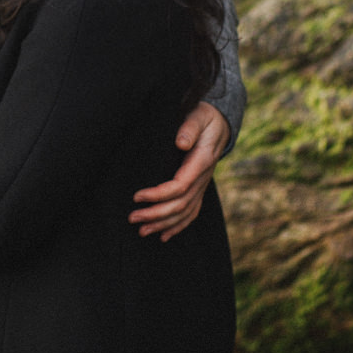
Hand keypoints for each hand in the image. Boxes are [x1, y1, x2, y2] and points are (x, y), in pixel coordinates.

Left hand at [130, 101, 229, 240]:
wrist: (220, 123)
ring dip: (163, 224)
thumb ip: (189, 128)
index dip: (158, 195)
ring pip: (185, 213)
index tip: (137, 196)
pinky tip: (163, 236)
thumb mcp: (199, 116)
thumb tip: (181, 143)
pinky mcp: (198, 189)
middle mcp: (202, 178)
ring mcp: (202, 186)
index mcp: (201, 162)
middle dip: (156, 214)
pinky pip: (191, 213)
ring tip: (142, 231)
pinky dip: (177, 226)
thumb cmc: (204, 118)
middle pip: (180, 204)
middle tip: (132, 218)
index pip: (179, 186)